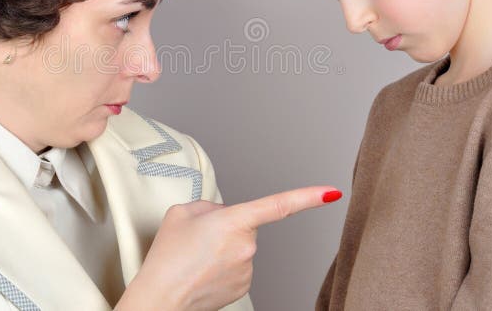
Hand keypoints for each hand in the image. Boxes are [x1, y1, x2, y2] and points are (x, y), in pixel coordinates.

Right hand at [117, 186, 341, 310]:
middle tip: (197, 238)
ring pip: (239, 246)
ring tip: (196, 258)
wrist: (160, 299)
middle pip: (244, 224)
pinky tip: (203, 271)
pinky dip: (221, 266)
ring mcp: (248, 269)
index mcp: (235, 221)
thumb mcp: (181, 212)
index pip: (280, 205)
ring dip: (222, 248)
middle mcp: (248, 246)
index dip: (309, 197)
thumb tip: (222, 214)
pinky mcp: (244, 287)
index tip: (332, 192)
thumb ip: (209, 206)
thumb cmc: (167, 258)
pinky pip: (237, 266)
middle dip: (225, 226)